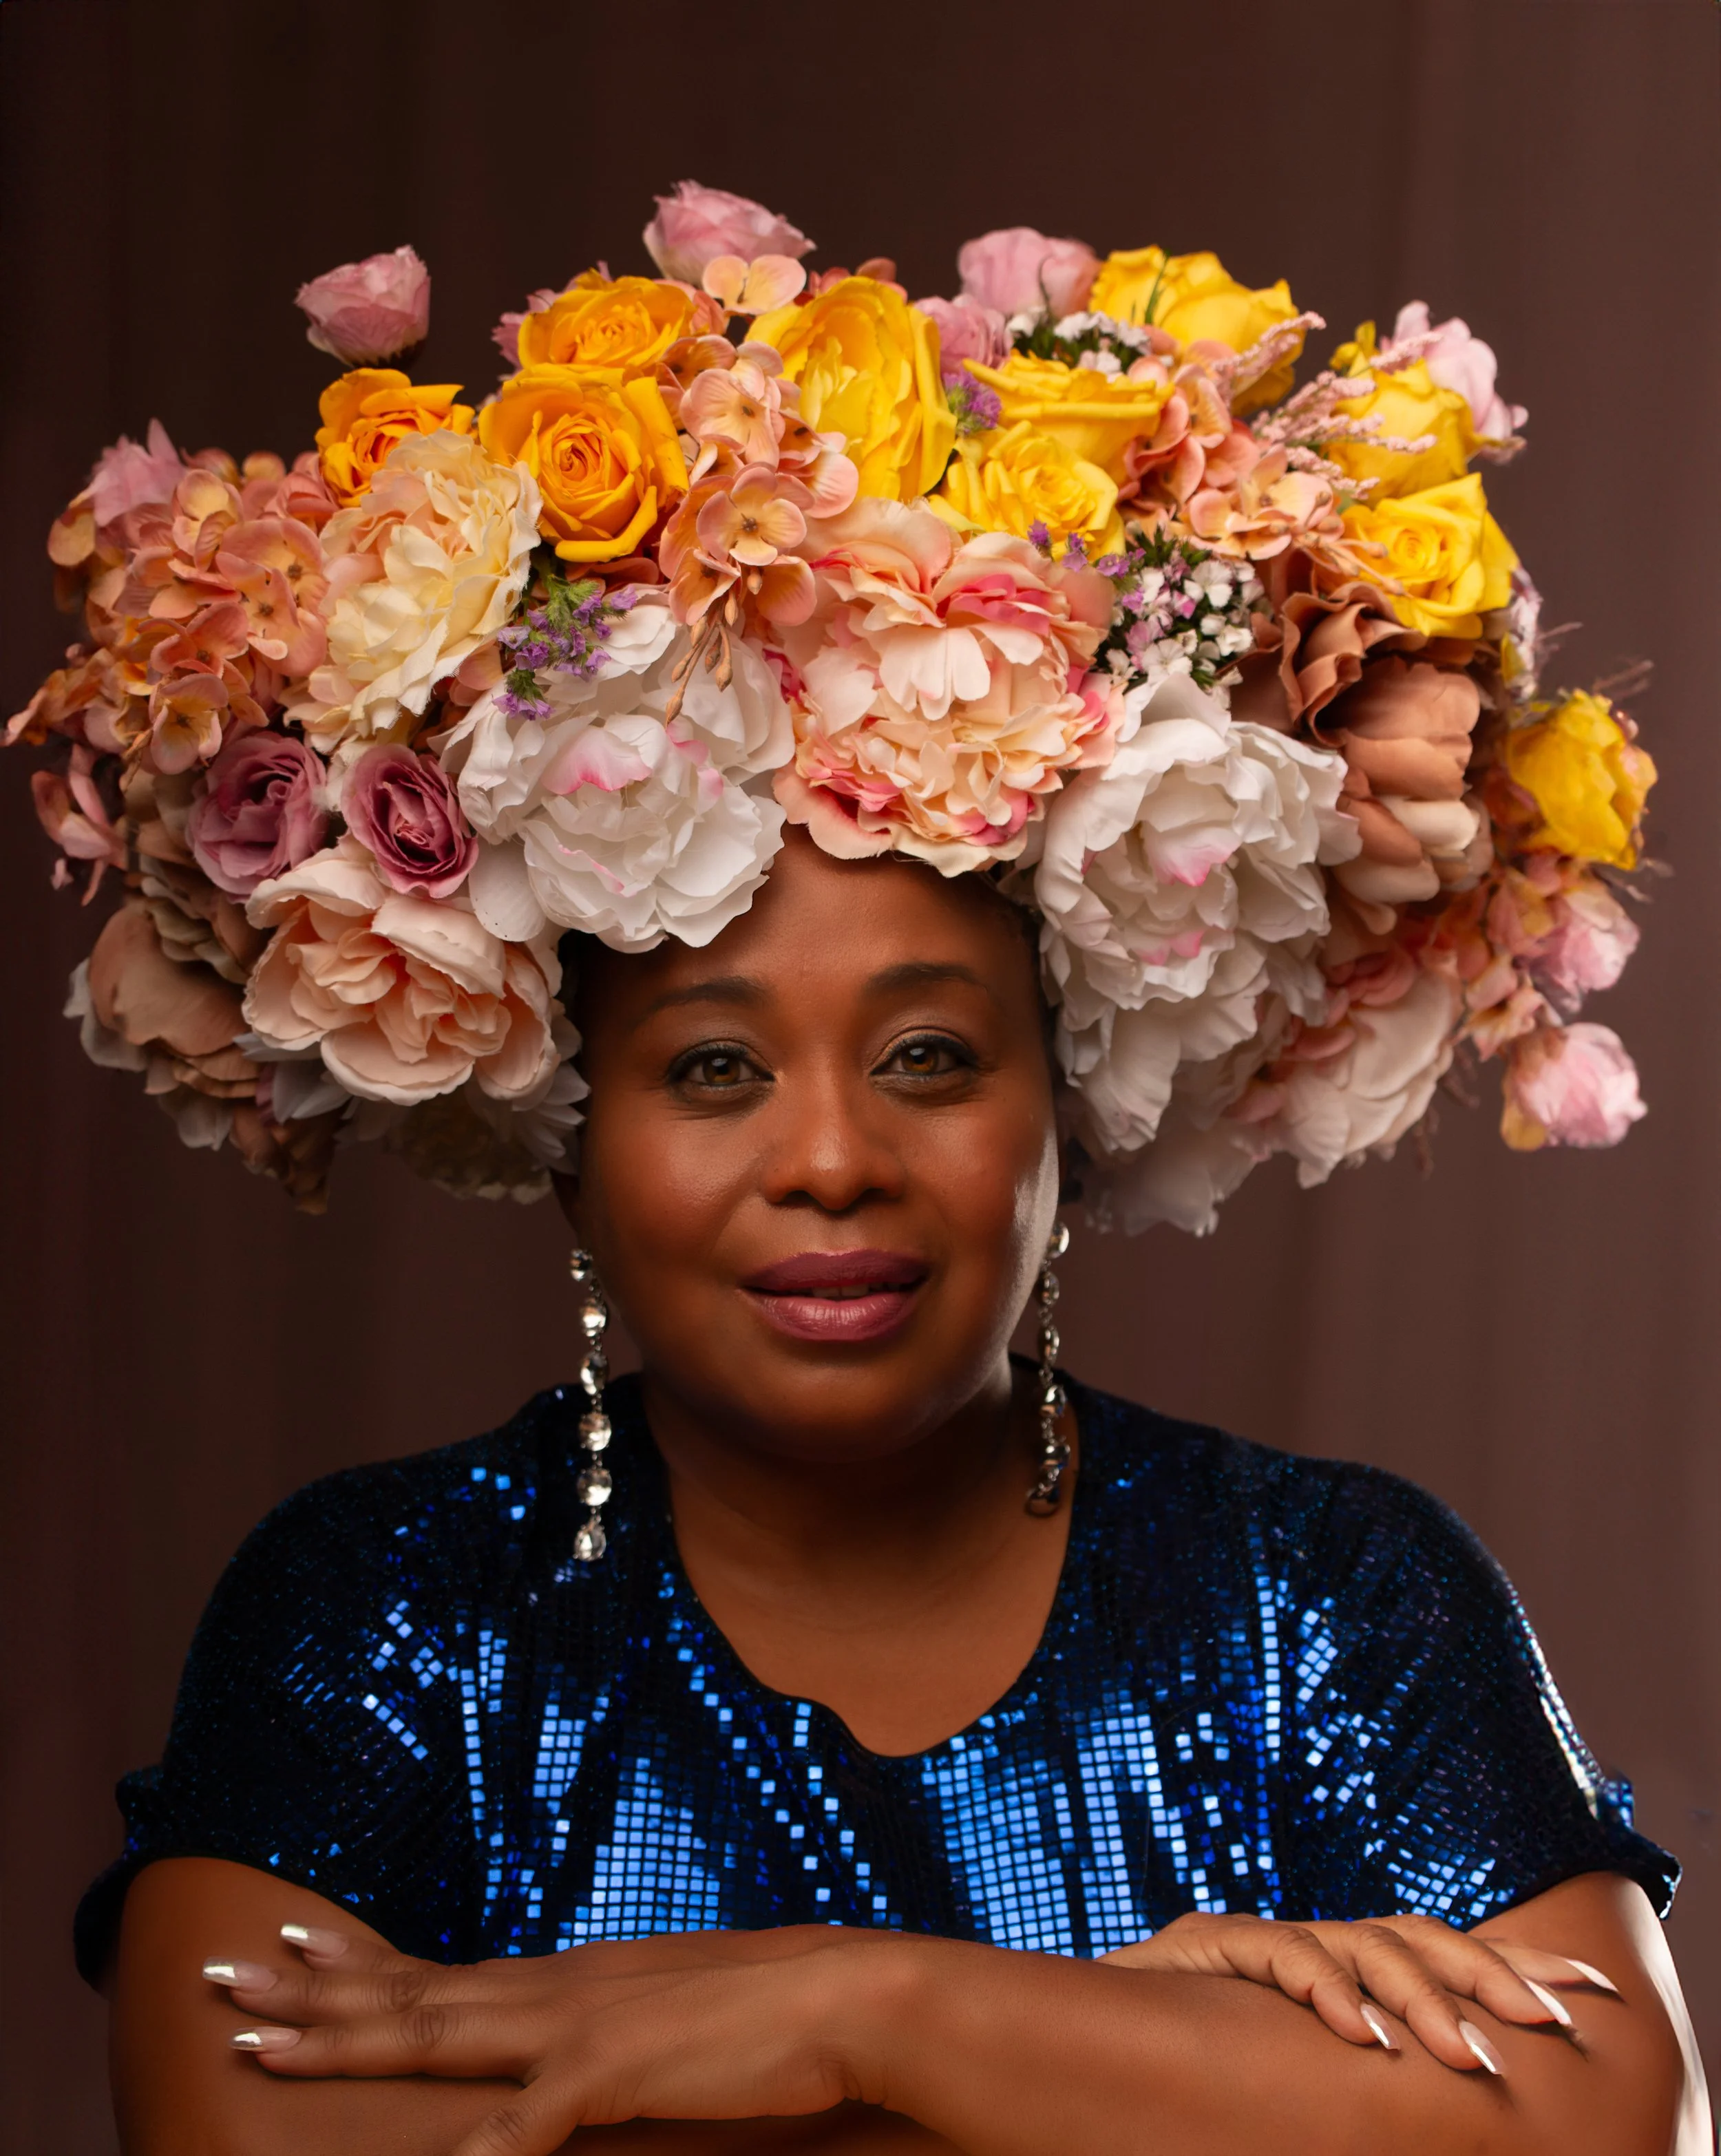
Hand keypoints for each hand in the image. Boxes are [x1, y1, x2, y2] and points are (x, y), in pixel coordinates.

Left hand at [206, 1921, 894, 2155]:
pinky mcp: (608, 2076)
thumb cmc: (766, 2010)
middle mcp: (554, 1988)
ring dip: (338, 2040)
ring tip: (258, 2042)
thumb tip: (574, 2038)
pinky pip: (521, 2127)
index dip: (356, 1963)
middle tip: (224, 1977)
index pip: (438, 1968)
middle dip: (308, 1993)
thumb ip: (609, 2020)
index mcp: (566, 1977)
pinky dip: (472, 2155)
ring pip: (432, 2033)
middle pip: (409, 1993)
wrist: (843, 1991)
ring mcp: (575, 2028)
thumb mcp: (667, 2007)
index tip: (289, 1941)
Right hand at [1103, 1909, 1616, 2072]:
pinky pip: (1279, 1953)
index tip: (1589, 1990)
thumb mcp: (1297, 2069)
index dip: (1513, 1963)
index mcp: (1338, 1967)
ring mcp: (1260, 1938)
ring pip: (1358, 1943)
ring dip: (1421, 1999)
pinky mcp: (1208, 1943)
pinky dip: (1326, 1991)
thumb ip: (1362, 2059)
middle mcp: (1308, 1942)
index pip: (1440, 1949)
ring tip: (1468, 2057)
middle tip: (1545, 2024)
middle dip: (1488, 1975)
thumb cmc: (1195, 2067)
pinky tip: (1363, 2034)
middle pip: (1414, 1935)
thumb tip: (1452, 2090)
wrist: (1081, 2037)